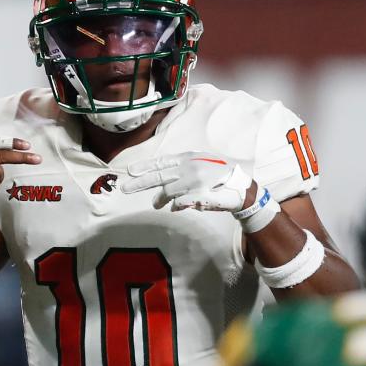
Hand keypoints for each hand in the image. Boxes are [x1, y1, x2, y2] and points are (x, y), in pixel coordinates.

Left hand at [120, 151, 256, 211]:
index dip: (145, 166)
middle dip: (139, 183)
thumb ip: (180, 172)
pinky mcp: (200, 195)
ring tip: (157, 204)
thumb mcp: (199, 166)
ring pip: (167, 192)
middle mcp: (190, 168)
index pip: (162, 162)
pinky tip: (176, 206)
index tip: (130, 171)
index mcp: (188, 159)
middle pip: (159, 176)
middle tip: (124, 188)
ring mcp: (195, 182)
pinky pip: (179, 202)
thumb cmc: (218, 177)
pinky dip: (176, 206)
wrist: (241, 189)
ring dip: (159, 199)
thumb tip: (162, 183)